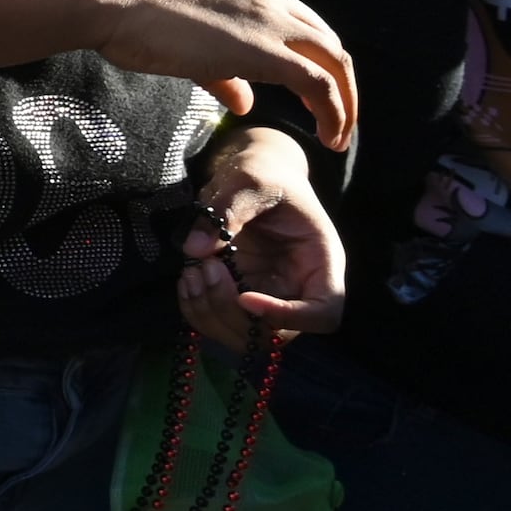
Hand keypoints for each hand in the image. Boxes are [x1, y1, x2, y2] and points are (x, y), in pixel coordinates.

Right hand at [91, 0, 357, 150]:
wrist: (113, 5)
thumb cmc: (133, 19)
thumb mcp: (188, 41)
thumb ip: (223, 72)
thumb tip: (244, 102)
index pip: (304, 24)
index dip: (316, 61)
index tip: (309, 95)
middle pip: (329, 42)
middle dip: (340, 83)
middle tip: (335, 118)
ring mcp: (271, 20)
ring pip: (335, 61)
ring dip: (345, 102)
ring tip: (338, 134)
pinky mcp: (266, 50)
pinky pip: (319, 84)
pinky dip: (334, 111)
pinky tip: (328, 136)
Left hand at [178, 127, 345, 343]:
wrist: (252, 174)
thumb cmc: (264, 174)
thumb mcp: (251, 180)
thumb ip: (229, 210)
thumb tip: (195, 249)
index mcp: (320, 263)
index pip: (323, 313)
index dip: (288, 318)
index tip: (246, 298)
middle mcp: (297, 288)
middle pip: (276, 335)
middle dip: (232, 312)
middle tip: (204, 270)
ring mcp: (267, 296)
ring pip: (243, 336)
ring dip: (209, 313)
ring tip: (190, 270)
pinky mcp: (238, 295)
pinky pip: (218, 322)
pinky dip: (196, 309)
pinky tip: (186, 276)